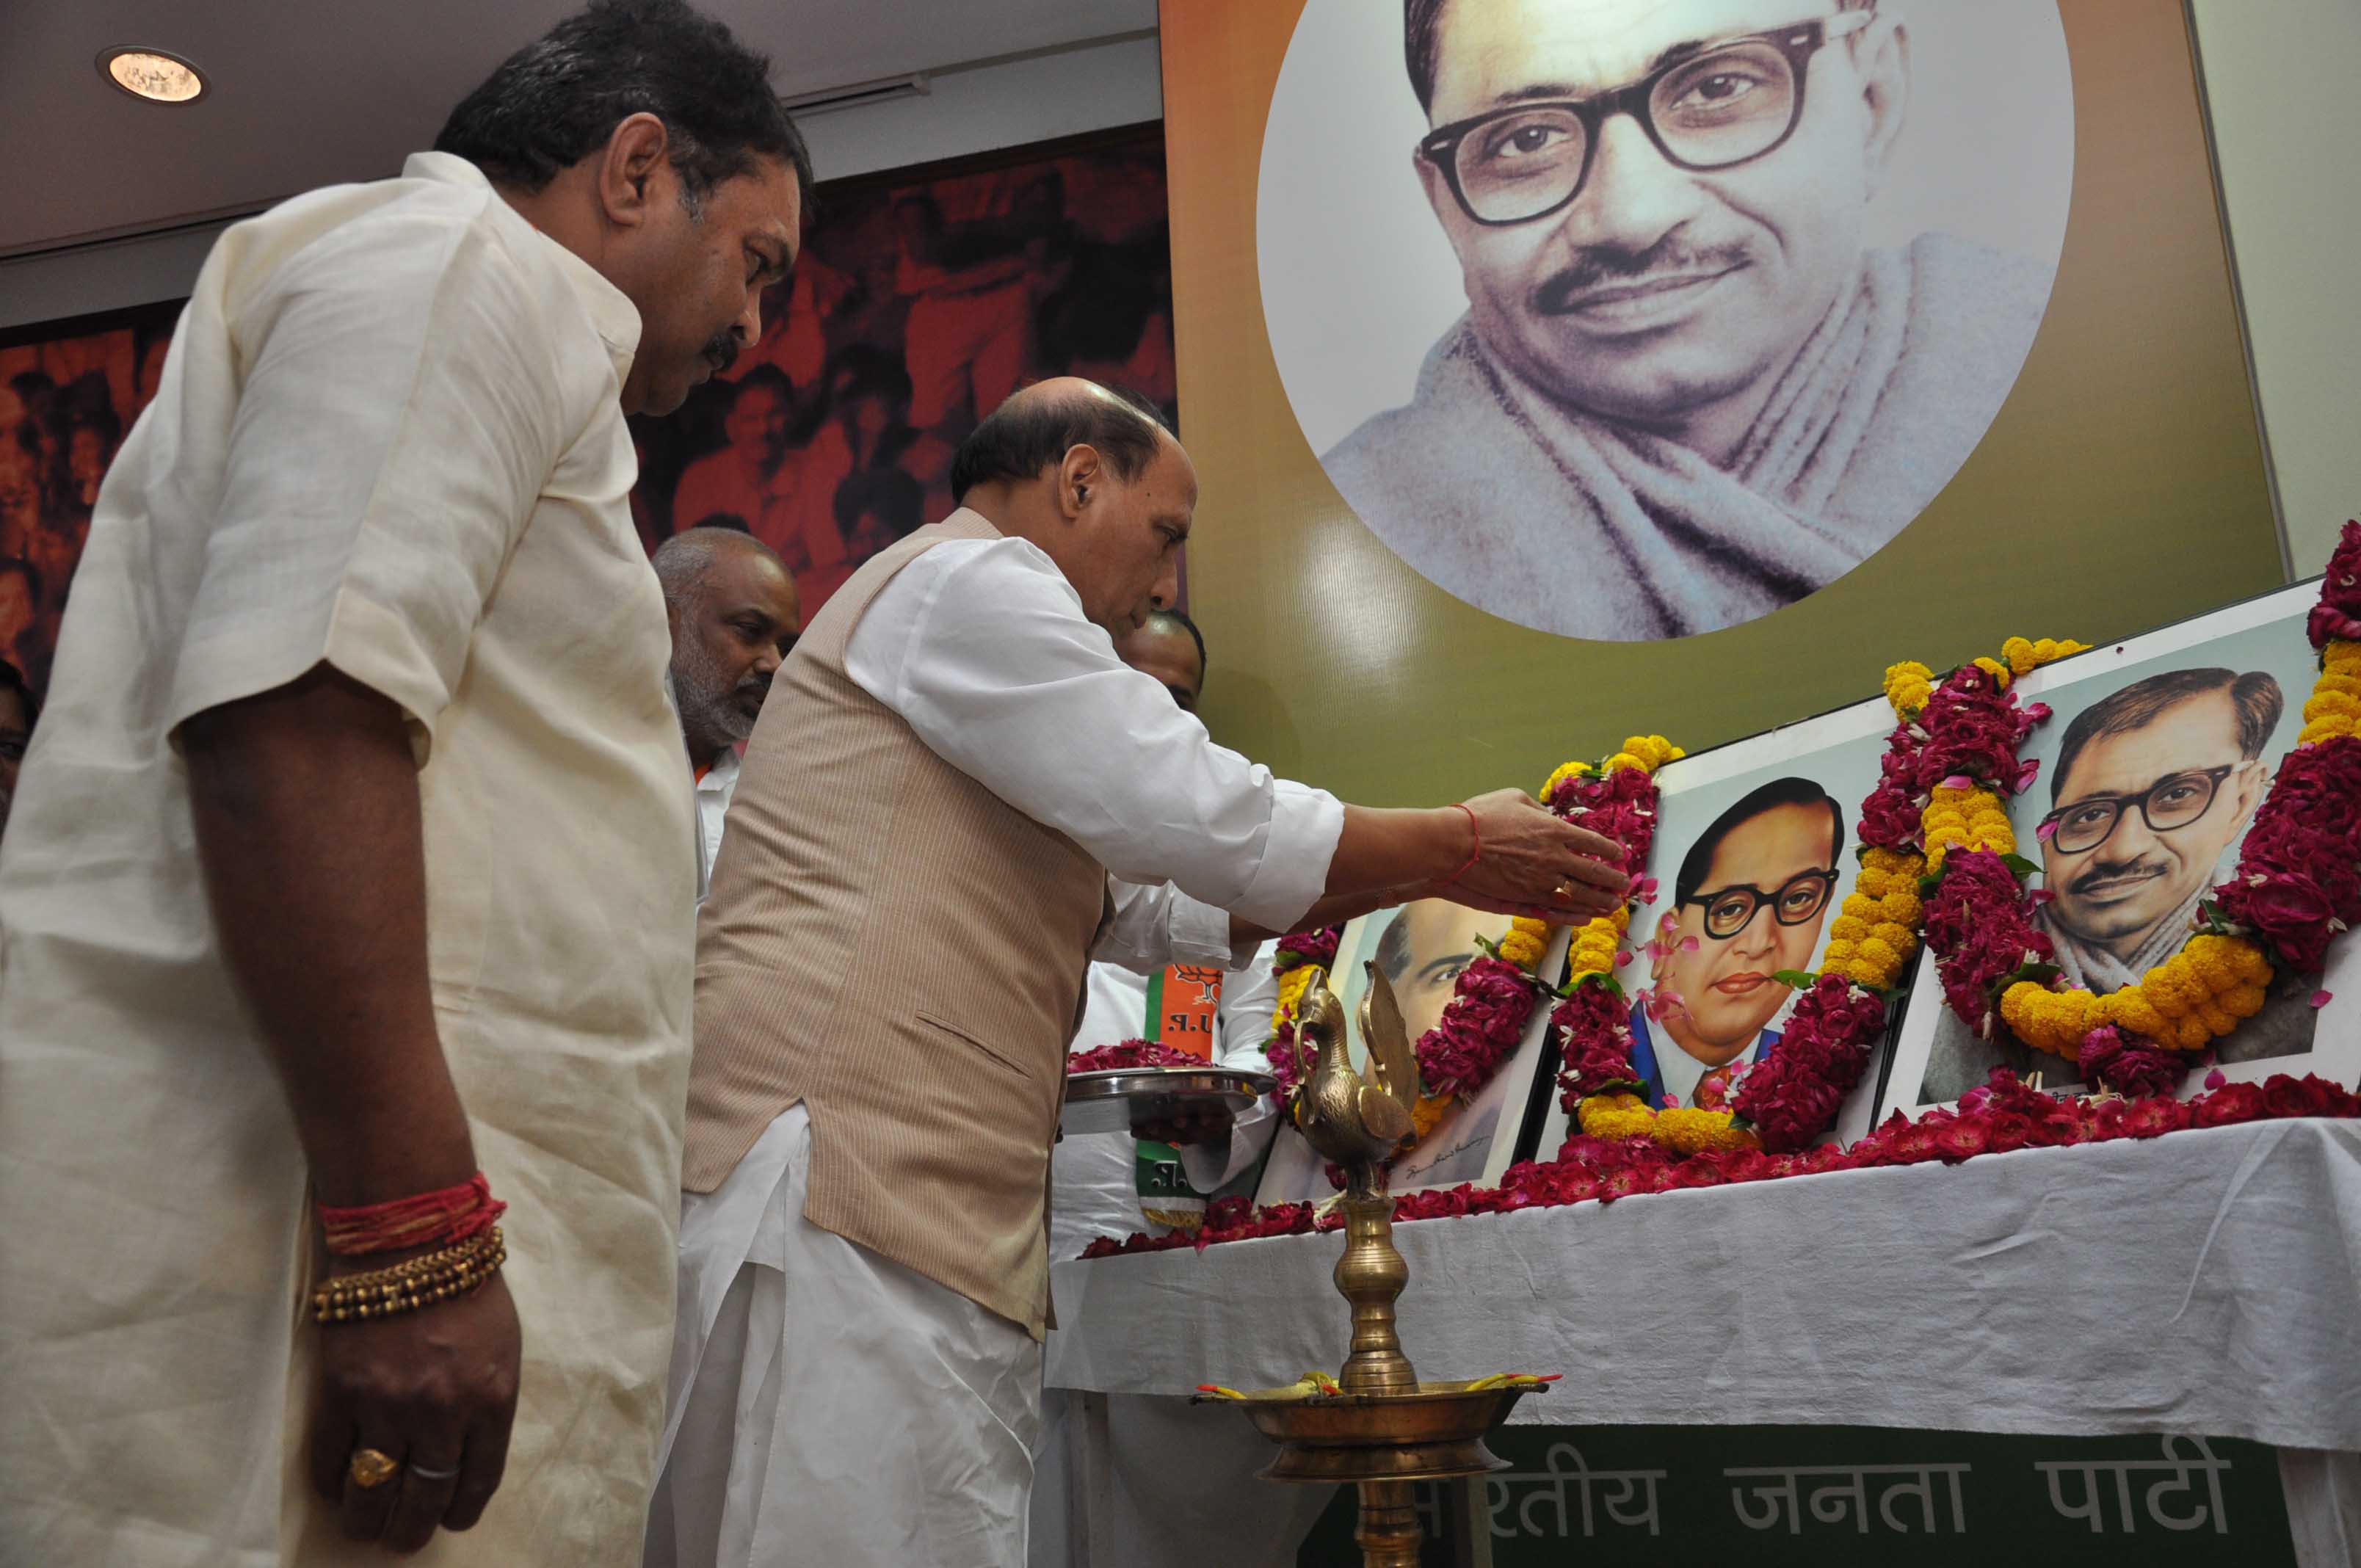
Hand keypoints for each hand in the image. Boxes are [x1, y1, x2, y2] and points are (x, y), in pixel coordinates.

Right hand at [309, 1265, 521, 1554]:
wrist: (409, 1240)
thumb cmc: (465, 1285)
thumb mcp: (502, 1345)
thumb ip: (487, 1400)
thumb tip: (469, 1450)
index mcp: (492, 1398)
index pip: (478, 1479)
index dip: (461, 1509)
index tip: (451, 1520)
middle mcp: (442, 1411)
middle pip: (424, 1497)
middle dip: (413, 1529)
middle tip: (403, 1540)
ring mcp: (388, 1405)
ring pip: (373, 1489)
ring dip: (368, 1520)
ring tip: (365, 1529)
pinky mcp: (340, 1393)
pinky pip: (332, 1460)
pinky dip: (333, 1485)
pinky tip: (337, 1491)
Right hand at [1135, 1101, 1235, 1145]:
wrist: (1227, 1117)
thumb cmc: (1198, 1108)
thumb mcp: (1179, 1106)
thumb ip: (1164, 1102)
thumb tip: (1141, 1086)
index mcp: (1177, 1131)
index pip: (1159, 1133)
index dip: (1146, 1134)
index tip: (1135, 1131)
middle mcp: (1190, 1134)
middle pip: (1174, 1134)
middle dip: (1163, 1130)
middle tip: (1152, 1126)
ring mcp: (1206, 1131)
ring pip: (1194, 1130)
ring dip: (1185, 1126)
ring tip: (1178, 1120)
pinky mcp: (1222, 1123)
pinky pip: (1217, 1124)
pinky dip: (1211, 1122)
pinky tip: (1206, 1119)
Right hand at [1438, 788, 1627, 922]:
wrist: (1453, 844)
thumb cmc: (1480, 816)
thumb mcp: (1514, 798)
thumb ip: (1539, 810)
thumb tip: (1550, 817)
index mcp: (1554, 829)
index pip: (1594, 842)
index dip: (1611, 851)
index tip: (1620, 856)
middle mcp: (1554, 857)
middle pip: (1594, 872)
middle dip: (1613, 879)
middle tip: (1624, 884)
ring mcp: (1540, 880)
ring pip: (1580, 895)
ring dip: (1600, 901)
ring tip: (1613, 905)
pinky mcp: (1524, 898)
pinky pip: (1557, 910)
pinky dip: (1575, 915)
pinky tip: (1588, 917)